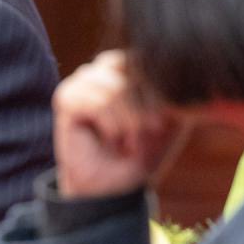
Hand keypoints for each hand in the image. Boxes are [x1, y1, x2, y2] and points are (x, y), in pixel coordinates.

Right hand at [51, 51, 180, 198]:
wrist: (114, 185)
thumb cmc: (141, 151)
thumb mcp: (168, 118)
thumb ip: (172, 91)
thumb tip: (177, 72)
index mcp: (129, 66)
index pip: (145, 58)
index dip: (155, 90)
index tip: (160, 123)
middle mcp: (105, 68)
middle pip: (131, 68)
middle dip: (143, 106)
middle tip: (145, 132)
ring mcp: (83, 80)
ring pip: (115, 87)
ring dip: (127, 119)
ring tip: (126, 139)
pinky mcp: (66, 97)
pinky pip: (98, 102)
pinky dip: (110, 125)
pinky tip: (109, 138)